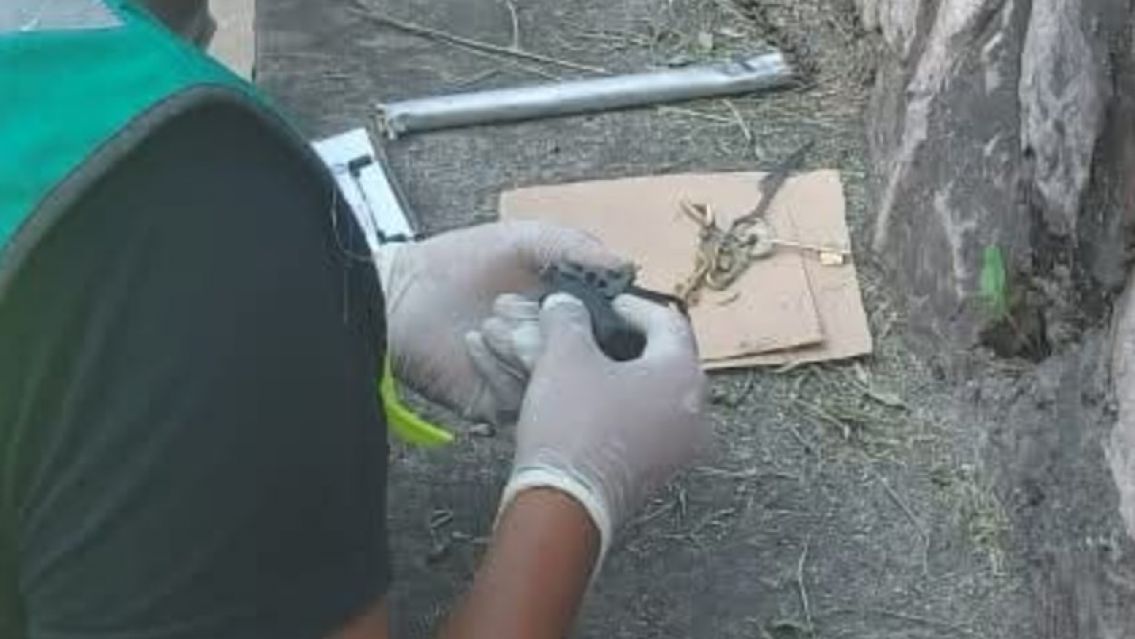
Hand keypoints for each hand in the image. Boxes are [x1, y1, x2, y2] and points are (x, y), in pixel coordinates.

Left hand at [378, 221, 621, 424]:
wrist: (401, 296)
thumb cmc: (459, 262)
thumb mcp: (524, 239)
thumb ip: (574, 244)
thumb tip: (627, 264)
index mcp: (569, 313)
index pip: (611, 329)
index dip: (611, 321)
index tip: (603, 307)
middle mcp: (555, 351)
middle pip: (589, 364)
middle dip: (564, 338)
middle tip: (536, 311)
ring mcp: (528, 380)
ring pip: (556, 387)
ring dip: (527, 352)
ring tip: (495, 321)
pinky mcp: (500, 406)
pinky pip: (519, 403)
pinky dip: (499, 371)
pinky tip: (474, 341)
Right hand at [498, 293, 707, 562]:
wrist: (564, 505)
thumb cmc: (572, 423)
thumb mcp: (564, 357)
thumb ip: (568, 319)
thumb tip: (566, 304)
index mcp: (684, 374)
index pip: (668, 321)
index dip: (633, 306)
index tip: (607, 303)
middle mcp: (696, 412)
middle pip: (663, 359)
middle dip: (625, 343)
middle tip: (597, 332)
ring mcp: (680, 447)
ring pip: (652, 395)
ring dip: (620, 376)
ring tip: (586, 365)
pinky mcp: (658, 472)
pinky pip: (646, 425)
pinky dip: (621, 406)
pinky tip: (588, 401)